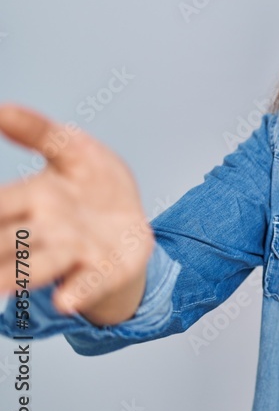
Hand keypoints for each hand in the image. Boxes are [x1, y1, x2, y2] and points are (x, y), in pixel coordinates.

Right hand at [0, 103, 153, 323]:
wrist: (132, 221)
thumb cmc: (94, 185)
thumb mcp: (74, 149)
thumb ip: (40, 132)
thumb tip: (2, 109)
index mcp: (32, 199)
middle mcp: (46, 230)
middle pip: (10, 240)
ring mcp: (74, 253)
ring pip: (40, 264)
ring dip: (17, 275)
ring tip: (0, 285)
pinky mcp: (104, 270)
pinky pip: (88, 284)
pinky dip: (77, 292)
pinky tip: (66, 301)